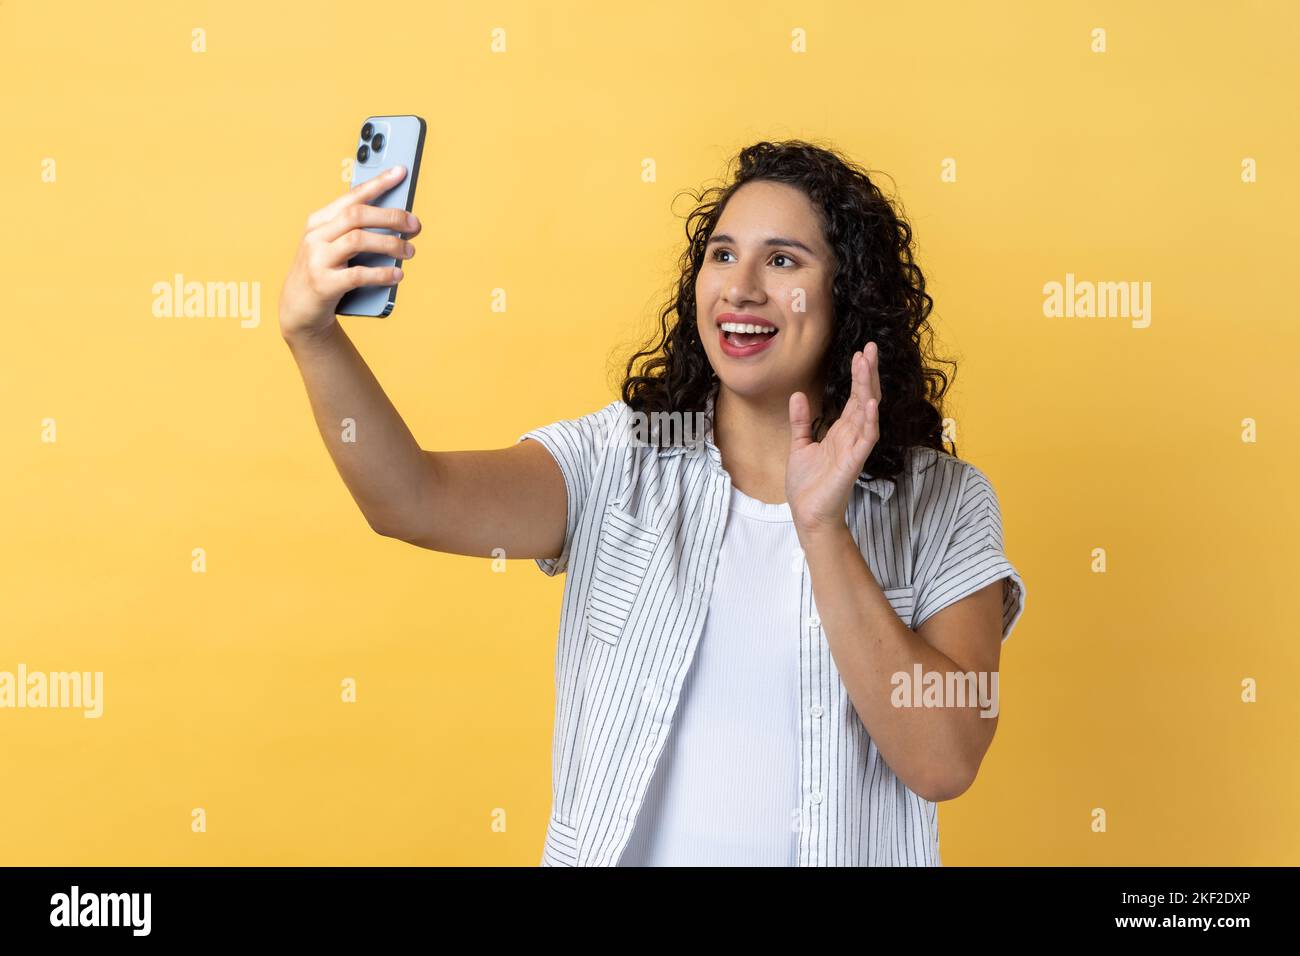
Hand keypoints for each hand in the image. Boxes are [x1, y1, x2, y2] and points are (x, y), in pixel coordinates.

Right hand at [278, 165, 421, 341]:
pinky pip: (358, 274)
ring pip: (358, 240)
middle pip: (357, 215)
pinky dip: (382, 274)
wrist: (299, 311)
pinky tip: (397, 274)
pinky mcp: (323, 284)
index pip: (352, 196)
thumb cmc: (325, 275)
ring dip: (390, 244)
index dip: (378, 183)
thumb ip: (357, 234)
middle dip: (390, 217)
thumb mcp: (335, 249)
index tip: (400, 172)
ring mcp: (317, 259)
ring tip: (409, 251)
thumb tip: (399, 224)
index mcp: (319, 222)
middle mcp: (316, 236)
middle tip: (414, 225)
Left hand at [786, 342, 881, 539]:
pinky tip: (870, 403)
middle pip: (865, 398)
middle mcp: (852, 437)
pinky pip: (866, 439)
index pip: (854, 398)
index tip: (860, 353)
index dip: (858, 376)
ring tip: (868, 363)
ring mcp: (855, 449)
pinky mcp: (853, 464)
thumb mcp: (799, 445)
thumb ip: (801, 422)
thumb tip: (798, 395)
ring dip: (868, 388)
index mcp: (841, 432)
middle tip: (871, 347)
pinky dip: (869, 421)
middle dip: (868, 373)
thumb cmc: (807, 485)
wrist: (807, 514)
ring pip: (867, 412)